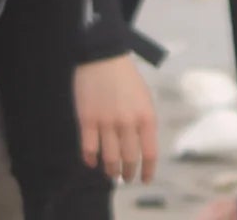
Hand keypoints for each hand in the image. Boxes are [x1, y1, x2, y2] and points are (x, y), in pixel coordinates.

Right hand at [74, 54, 158, 182]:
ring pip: (109, 158)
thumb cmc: (127, 78)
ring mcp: (106, 122)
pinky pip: (89, 148)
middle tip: (126, 177)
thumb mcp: (145, 99)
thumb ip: (144, 123)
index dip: (147, 171)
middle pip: (128, 159)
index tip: (145, 180)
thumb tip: (141, 148)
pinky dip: (90, 159)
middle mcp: (127, 122)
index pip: (149, 153)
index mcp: (145, 116)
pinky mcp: (87, 119)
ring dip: (110, 170)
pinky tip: (92, 162)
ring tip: (111, 173)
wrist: (103, 57)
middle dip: (128, 173)